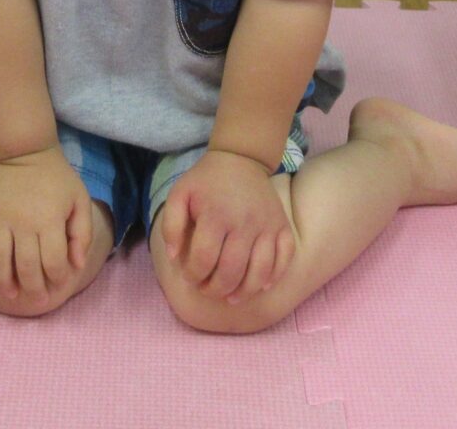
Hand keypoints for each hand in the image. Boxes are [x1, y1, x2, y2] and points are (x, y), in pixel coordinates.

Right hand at [0, 146, 93, 305]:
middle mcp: (22, 223)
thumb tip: (77, 265)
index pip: (52, 262)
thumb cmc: (56, 176)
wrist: (24, 147)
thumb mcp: (79, 200)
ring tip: (12, 294)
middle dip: (33, 289)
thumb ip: (82, 233)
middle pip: (25, 267)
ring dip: (4, 282)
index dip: (57, 279)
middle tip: (37, 300)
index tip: (58, 285)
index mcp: (49, 220)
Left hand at [156, 148, 294, 303]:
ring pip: (260, 271)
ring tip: (231, 297)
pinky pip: (285, 258)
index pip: (203, 259)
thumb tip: (175, 258)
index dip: (193, 276)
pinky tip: (262, 285)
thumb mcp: (179, 194)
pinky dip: (275, 276)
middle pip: (231, 271)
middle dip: (215, 289)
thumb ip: (171, 226)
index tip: (189, 277)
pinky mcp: (283, 226)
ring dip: (244, 292)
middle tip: (207, 290)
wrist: (241, 159)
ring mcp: (267, 225)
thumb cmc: (207, 181)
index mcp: (216, 215)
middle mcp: (244, 222)